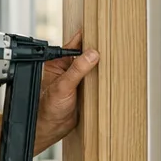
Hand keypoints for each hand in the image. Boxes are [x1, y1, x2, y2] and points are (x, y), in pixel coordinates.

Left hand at [34, 30, 99, 152]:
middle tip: (110, 46)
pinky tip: (110, 75)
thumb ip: (77, 70)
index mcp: (57, 63)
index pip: (73, 44)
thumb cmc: (47, 108)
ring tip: (113, 59)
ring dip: (101, 65)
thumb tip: (91, 54)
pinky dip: (103, 77)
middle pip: (85, 54)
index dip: (86, 38)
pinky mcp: (85, 88)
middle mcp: (67, 68)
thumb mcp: (63, 86)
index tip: (100, 33)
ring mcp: (77, 78)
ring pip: (92, 66)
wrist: (52, 128)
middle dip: (97, 51)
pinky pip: (96, 78)